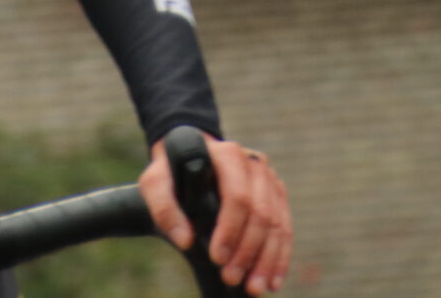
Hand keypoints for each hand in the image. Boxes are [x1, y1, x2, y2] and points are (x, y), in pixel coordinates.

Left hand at [139, 131, 291, 295]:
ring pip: (277, 223)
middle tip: (232, 278)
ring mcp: (269, 178)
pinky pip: (285, 228)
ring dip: (267, 260)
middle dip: (248, 251)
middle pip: (261, 213)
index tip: (217, 258)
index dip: (230, 230)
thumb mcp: (156, 183)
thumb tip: (185, 240)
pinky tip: (274, 280)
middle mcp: (253, 163)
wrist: (190, 156)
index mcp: (227, 155)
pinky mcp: (276, 193)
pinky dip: (280, 257)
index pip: (237, 196)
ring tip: (255, 287)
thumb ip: (164, 208)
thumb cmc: (172, 172)